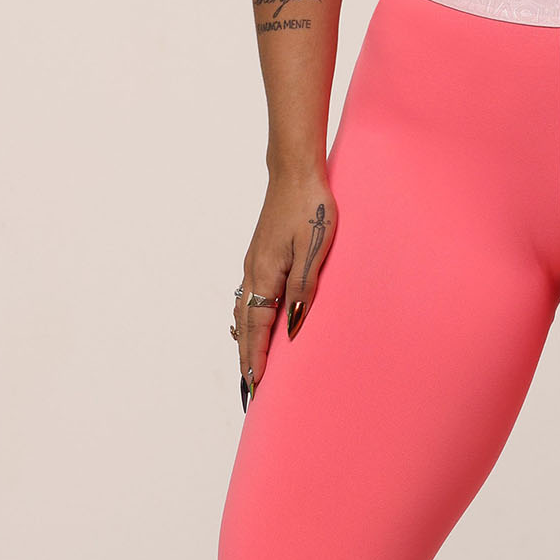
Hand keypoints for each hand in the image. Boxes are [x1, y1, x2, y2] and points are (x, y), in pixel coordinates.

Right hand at [233, 165, 336, 409]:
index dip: (256, 356)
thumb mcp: (314, 250)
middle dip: (247, 356)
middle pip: (246, 324)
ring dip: (246, 338)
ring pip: (245, 310)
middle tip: (249, 386)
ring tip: (248, 362)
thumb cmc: (311, 208)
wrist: (295, 172)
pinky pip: (249, 295)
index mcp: (265, 275)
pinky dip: (249, 318)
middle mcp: (253, 272)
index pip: (258, 328)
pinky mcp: (261, 254)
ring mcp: (254, 262)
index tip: (255, 383)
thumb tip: (292, 327)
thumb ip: (303, 290)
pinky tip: (254, 320)